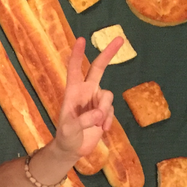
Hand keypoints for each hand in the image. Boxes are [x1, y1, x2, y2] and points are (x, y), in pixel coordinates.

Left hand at [55, 36, 122, 157]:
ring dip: (105, 109)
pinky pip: (111, 110)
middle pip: (98, 68)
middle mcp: (85, 92)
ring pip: (108, 95)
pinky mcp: (104, 111)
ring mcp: (96, 101)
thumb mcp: (70, 129)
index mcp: (73, 92)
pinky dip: (108, 120)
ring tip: (98, 124)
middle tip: (120, 38)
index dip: (78, 55)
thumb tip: (100, 114)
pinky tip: (102, 130)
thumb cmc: (65, 137)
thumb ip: (84, 121)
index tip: (81, 40)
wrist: (72, 149)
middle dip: (108, 53)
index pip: (75, 69)